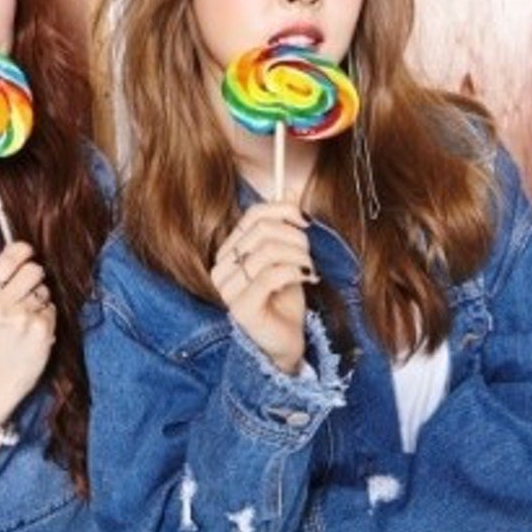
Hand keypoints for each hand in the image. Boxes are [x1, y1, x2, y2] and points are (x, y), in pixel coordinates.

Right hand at [0, 240, 56, 421]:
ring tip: (27, 320)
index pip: (8, 259)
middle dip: (35, 278)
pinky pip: (52, 309)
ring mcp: (21, 317)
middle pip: (33, 269)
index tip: (27, 252)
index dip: (22, 251)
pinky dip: (47, 319)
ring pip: (45, 291)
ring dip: (41, 302)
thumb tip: (23, 248)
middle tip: (28, 295)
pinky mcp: (40, 329)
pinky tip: (34, 333)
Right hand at [210, 202, 315, 373]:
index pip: (252, 216)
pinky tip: (307, 279)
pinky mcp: (241, 307)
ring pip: (268, 252)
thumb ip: (283, 225)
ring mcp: (228, 289)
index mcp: (229, 252)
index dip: (282, 211)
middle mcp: (222, 269)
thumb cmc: (284, 301)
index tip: (305, 222)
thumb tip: (288, 189)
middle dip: (295, 238)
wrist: (286, 342)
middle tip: (309, 254)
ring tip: (309, 268)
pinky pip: (271, 275)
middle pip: (261, 232)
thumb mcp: (287, 257)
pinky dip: (296, 272)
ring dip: (299, 256)